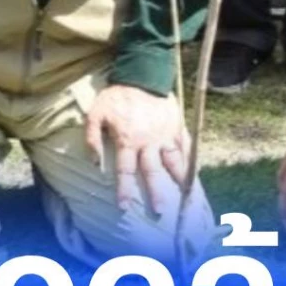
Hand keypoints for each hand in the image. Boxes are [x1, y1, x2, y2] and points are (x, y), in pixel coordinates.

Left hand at [84, 84, 189, 215]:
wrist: (142, 74)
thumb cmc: (117, 96)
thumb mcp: (95, 113)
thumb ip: (92, 138)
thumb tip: (94, 162)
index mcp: (128, 141)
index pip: (125, 171)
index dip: (124, 190)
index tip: (123, 208)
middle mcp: (148, 143)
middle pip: (152, 172)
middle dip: (155, 193)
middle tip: (159, 211)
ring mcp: (165, 135)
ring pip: (173, 162)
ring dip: (178, 180)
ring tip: (185, 196)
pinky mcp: (176, 127)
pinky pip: (185, 146)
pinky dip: (190, 159)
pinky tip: (193, 172)